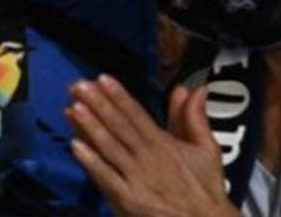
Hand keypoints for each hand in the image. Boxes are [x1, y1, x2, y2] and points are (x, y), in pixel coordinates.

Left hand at [66, 75, 236, 216]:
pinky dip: (91, 163)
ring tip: (73, 108)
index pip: (138, 116)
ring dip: (91, 128)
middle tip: (78, 86)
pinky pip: (107, 179)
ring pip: (110, 149)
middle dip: (98, 105)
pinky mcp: (129, 201)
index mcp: (164, 145)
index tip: (103, 78)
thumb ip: (194, 118)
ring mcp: (137, 180)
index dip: (120, 97)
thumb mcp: (207, 150)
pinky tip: (75, 146)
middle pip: (120, 128)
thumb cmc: (206, 189)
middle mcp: (149, 159)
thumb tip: (193, 88)